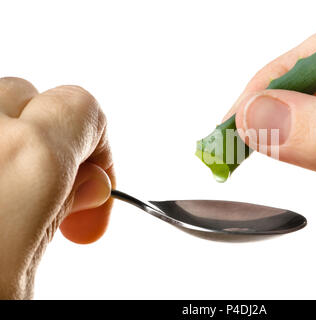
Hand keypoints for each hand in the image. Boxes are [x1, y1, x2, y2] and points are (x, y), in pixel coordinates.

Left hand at [0, 78, 114, 298]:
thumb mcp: (20, 275)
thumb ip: (60, 213)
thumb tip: (87, 185)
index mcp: (22, 160)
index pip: (83, 107)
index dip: (100, 149)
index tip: (94, 191)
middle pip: (28, 96)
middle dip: (48, 139)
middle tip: (46, 198)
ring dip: (8, 141)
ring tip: (7, 196)